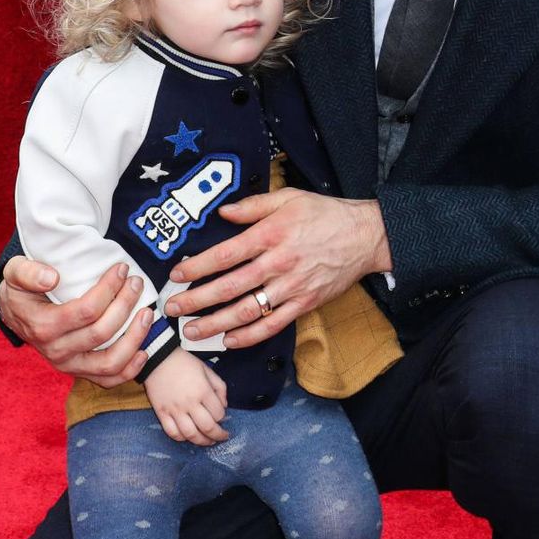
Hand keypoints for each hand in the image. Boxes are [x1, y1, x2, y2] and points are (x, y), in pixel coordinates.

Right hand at [0, 257, 151, 387]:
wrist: (16, 314)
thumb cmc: (21, 289)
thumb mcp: (15, 272)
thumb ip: (27, 272)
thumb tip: (51, 278)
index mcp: (43, 326)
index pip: (86, 310)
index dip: (109, 288)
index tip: (122, 269)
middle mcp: (56, 351)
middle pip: (102, 333)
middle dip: (125, 305)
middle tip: (137, 283)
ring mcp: (68, 365)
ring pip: (109, 362)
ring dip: (134, 338)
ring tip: (147, 313)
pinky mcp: (78, 372)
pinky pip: (108, 380)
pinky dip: (130, 370)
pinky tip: (143, 351)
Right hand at [142, 350, 230, 445]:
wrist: (159, 359)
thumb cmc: (184, 363)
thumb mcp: (208, 370)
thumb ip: (220, 388)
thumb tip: (224, 406)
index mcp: (203, 391)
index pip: (218, 413)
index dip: (223, 418)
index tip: (223, 418)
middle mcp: (190, 402)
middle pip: (207, 427)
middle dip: (218, 435)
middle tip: (222, 437)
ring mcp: (175, 409)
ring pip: (190, 434)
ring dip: (202, 441)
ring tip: (208, 441)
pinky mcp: (162, 413)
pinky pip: (172, 432)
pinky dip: (181, 438)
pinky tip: (188, 437)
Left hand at [165, 189, 388, 348]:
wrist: (365, 235)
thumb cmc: (325, 214)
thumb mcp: (289, 198)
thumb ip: (252, 206)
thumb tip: (222, 212)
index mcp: (271, 234)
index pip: (225, 254)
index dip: (198, 267)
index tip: (177, 275)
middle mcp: (278, 262)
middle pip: (229, 287)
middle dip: (197, 300)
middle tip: (173, 309)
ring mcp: (292, 286)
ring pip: (247, 310)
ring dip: (216, 323)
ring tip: (193, 331)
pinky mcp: (304, 303)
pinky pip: (272, 324)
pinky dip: (249, 336)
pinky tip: (230, 341)